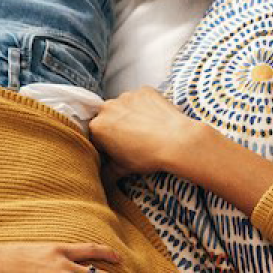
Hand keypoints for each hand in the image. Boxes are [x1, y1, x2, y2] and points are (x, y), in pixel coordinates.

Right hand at [89, 86, 204, 179]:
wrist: (177, 141)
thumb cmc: (147, 156)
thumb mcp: (121, 169)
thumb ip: (105, 173)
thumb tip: (99, 182)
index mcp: (97, 127)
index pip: (95, 135)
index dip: (104, 144)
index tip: (115, 151)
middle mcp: (107, 108)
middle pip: (107, 118)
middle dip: (115, 127)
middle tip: (130, 140)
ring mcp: (126, 96)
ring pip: (123, 106)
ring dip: (128, 115)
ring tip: (144, 128)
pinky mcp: (144, 90)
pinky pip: (139, 98)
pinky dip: (144, 106)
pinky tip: (153, 118)